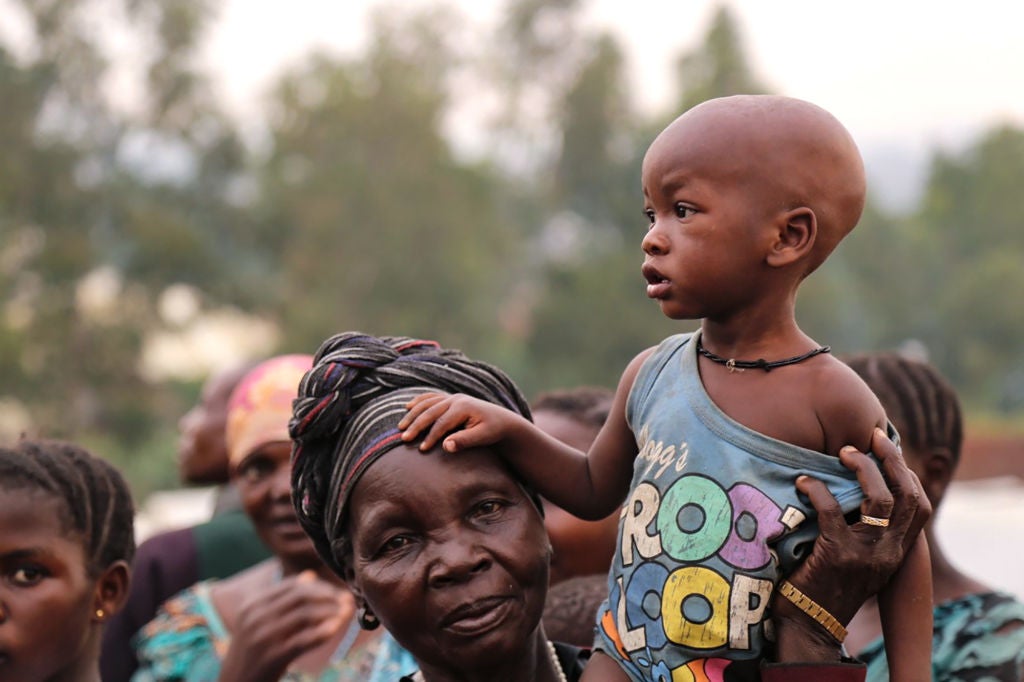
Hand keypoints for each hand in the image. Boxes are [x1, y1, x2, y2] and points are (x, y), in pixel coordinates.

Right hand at [218, 571, 353, 681]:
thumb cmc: (253, 649)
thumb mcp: (259, 620)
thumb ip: (282, 598)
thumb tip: (309, 575)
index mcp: (253, 604)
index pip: (293, 585)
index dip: (320, 586)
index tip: (337, 592)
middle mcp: (256, 616)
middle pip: (302, 596)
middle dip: (329, 596)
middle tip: (346, 600)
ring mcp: (264, 636)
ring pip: (307, 614)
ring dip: (332, 612)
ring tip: (346, 614)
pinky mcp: (274, 656)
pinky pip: (306, 639)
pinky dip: (324, 632)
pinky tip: (335, 629)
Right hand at [399, 392, 528, 452]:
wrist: (502, 420)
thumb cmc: (493, 430)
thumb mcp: (482, 437)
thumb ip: (465, 441)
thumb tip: (446, 446)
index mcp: (463, 407)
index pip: (442, 423)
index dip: (431, 436)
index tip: (422, 449)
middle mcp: (456, 399)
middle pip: (430, 411)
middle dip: (416, 425)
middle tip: (403, 438)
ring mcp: (452, 397)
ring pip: (427, 403)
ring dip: (413, 414)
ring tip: (400, 427)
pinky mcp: (450, 399)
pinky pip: (431, 397)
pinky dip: (419, 401)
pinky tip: (408, 406)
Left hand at [772, 427, 930, 661]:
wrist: (810, 624)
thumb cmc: (827, 584)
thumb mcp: (859, 559)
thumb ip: (865, 531)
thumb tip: (856, 491)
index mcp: (897, 552)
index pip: (920, 506)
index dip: (907, 473)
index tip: (888, 450)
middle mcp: (889, 553)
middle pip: (907, 496)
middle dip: (892, 460)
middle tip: (871, 437)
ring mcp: (866, 554)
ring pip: (880, 499)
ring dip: (862, 469)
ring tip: (842, 452)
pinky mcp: (837, 555)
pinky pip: (832, 510)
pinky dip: (816, 489)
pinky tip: (803, 482)